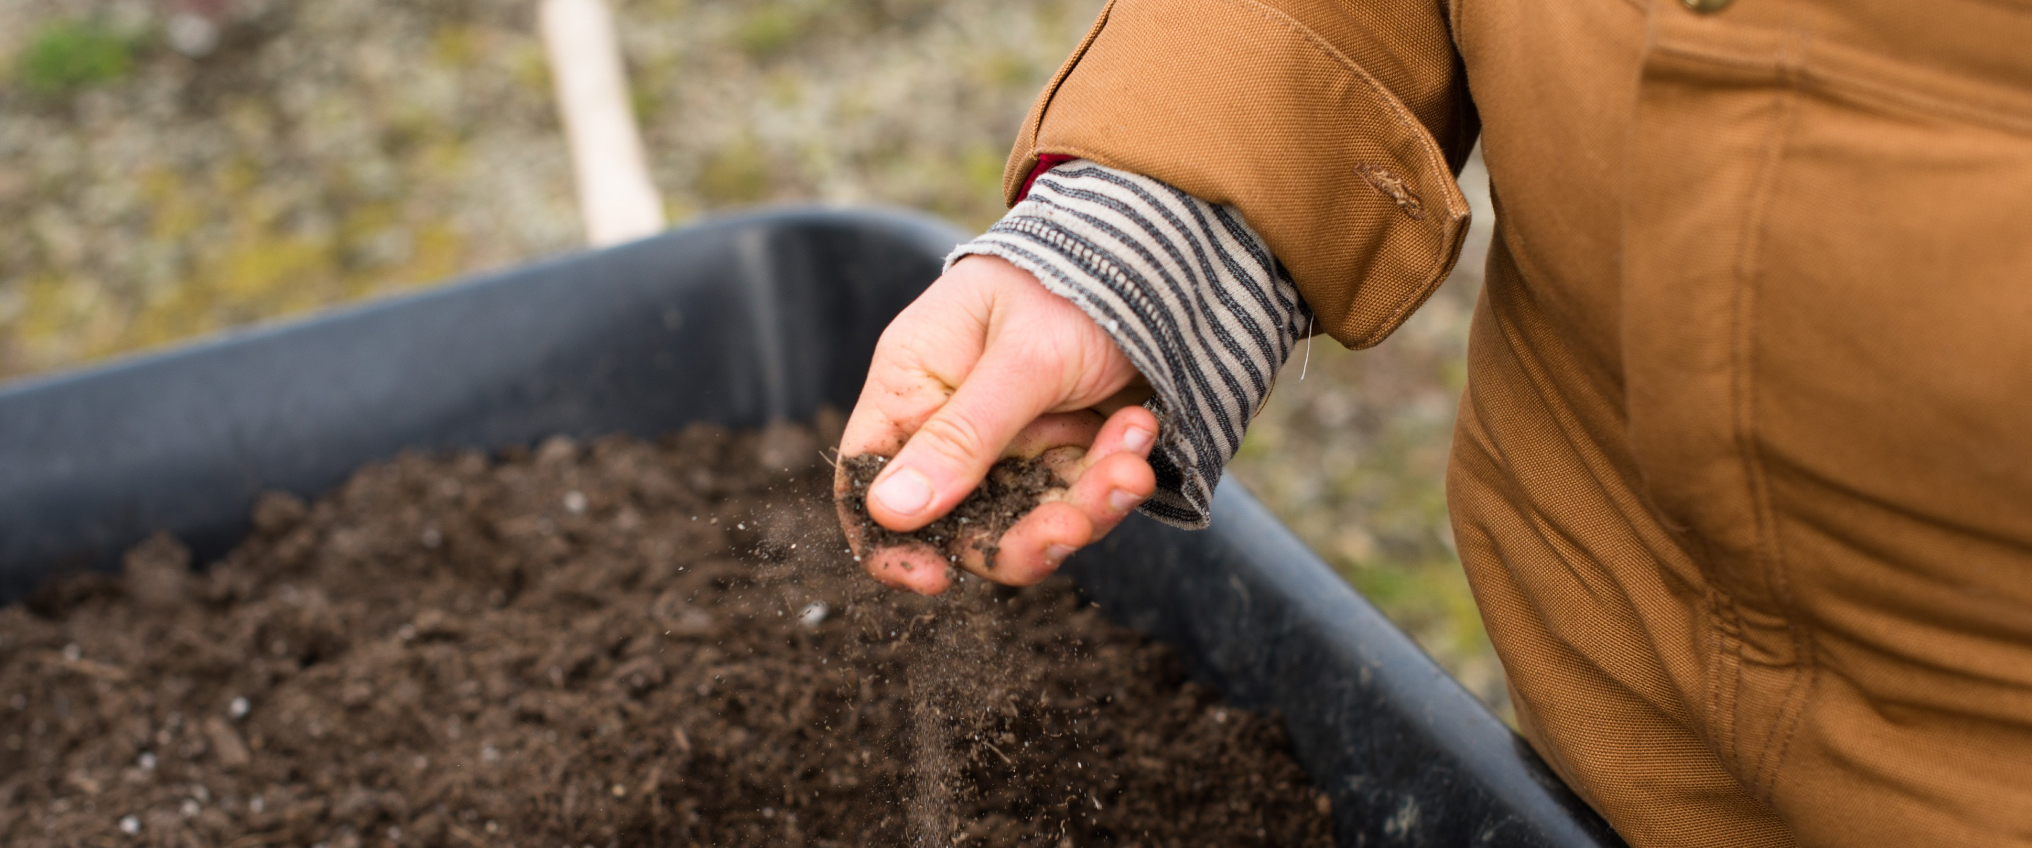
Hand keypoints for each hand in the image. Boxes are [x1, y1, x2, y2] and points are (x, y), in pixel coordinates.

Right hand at [834, 255, 1158, 593]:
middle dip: (1023, 535)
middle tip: (1074, 526)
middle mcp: (954, 421)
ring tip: (1131, 466)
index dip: (889, 541)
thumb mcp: (1021, 359)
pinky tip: (1140, 429)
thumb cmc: (1070, 282)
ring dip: (1086, 504)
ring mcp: (1013, 440)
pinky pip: (1080, 497)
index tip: (934, 579)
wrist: (1159, 254)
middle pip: (961, 520)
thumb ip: (963, 436)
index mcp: (913, 383)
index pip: (869, 478)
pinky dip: (1116, 475)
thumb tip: (889, 512)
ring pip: (1030, 519)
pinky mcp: (1066, 450)